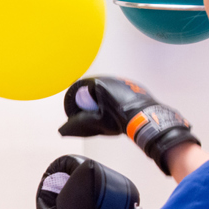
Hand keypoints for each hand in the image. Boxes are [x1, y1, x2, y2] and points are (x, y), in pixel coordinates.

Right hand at [58, 76, 199, 174]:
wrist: (144, 117)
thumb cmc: (120, 118)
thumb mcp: (96, 122)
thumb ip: (79, 123)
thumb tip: (63, 130)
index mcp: (99, 83)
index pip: (83, 86)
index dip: (80, 98)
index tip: (80, 107)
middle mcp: (112, 79)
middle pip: (97, 87)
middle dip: (94, 98)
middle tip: (94, 110)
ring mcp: (125, 81)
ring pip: (111, 88)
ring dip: (107, 98)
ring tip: (108, 111)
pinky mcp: (135, 86)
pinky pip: (123, 90)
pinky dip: (119, 98)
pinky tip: (121, 109)